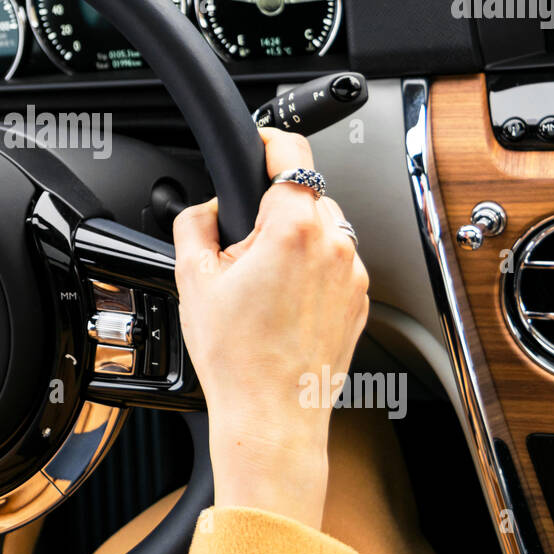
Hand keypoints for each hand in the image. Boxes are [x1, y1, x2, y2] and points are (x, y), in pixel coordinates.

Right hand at [172, 128, 368, 528]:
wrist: (272, 414)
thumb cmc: (238, 357)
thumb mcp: (192, 279)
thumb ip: (194, 222)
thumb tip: (204, 208)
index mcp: (292, 229)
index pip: (292, 153)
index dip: (270, 139)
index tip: (259, 141)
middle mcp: (333, 244)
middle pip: (306, 193)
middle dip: (273, 208)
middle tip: (243, 248)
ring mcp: (353, 273)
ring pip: (323, 228)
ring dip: (295, 238)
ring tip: (263, 284)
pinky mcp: (361, 298)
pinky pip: (336, 262)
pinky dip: (312, 269)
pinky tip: (283, 304)